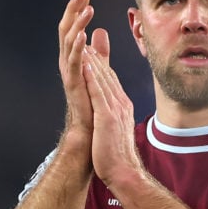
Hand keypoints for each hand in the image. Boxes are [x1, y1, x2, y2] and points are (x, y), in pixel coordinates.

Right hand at [58, 0, 109, 139]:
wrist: (90, 129)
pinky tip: (83, 35)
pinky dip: (77, 47)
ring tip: (87, 9)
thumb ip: (99, 51)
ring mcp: (69, 72)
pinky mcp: (73, 84)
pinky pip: (74, 62)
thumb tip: (100, 30)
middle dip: (73, 10)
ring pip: (69, 42)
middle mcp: (68, 61)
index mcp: (74, 56)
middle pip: (67, 29)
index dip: (77, 10)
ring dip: (78, 24)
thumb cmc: (92, 100)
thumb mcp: (98, 68)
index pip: (73, 27)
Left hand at [82, 40, 142, 190]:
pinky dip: (92, 76)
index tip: (92, 50)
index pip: (110, 81)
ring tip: (83, 43)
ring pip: (102, 79)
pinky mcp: (107, 117)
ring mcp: (115, 109)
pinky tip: (85, 64)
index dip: (101, 64)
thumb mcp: (115, 130)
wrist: (124, 172)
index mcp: (122, 107)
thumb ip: (113, 116)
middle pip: (107, 75)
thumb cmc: (117, 156)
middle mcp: (120, 104)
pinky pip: (98, 92)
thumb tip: (110, 111)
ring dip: (93, 60)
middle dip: (97, 55)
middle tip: (86, 36)